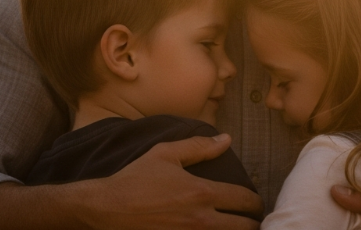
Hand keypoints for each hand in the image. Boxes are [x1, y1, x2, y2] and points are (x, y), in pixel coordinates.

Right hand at [0, 134, 262, 229]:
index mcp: (201, 193)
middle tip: (252, 220)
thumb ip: (199, 147)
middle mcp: (200, 220)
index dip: (255, 201)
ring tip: (237, 228)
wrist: (105, 210)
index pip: (244, 199)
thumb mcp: (165, 154)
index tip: (254, 202)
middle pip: (245, 227)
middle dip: (253, 223)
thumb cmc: (135, 179)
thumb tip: (227, 139)